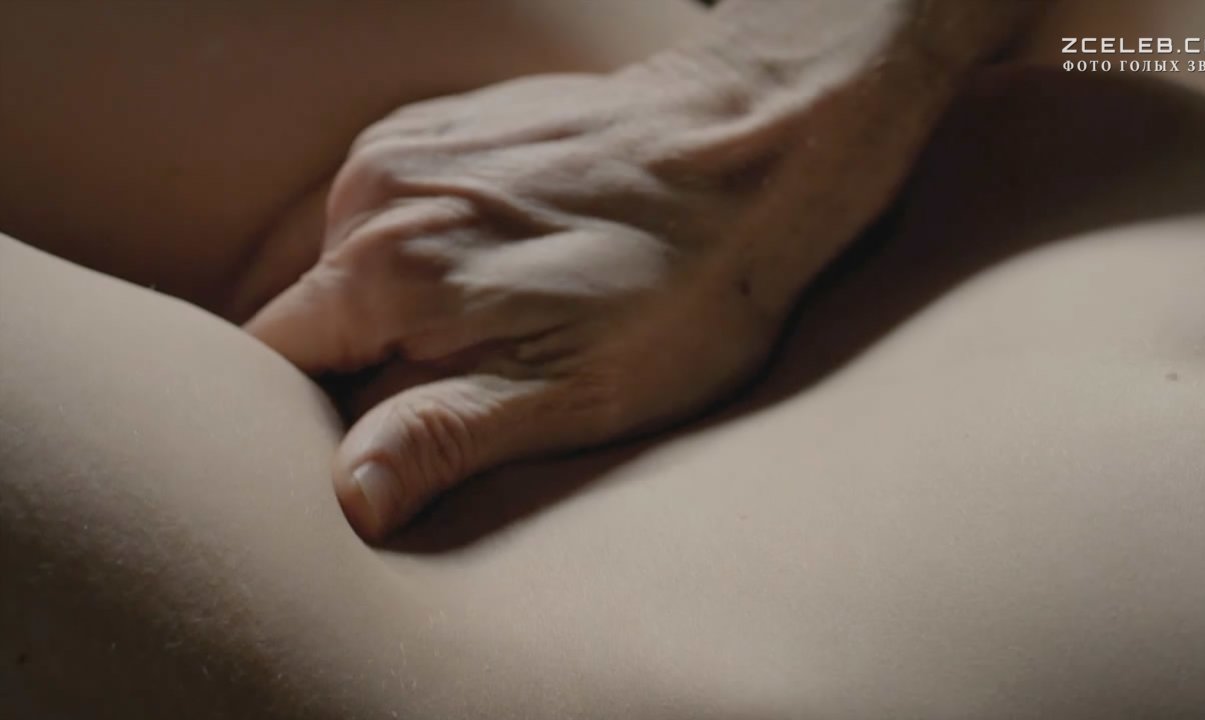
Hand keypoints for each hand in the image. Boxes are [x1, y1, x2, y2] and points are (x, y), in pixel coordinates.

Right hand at [247, 58, 824, 539]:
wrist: (748, 152)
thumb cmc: (679, 286)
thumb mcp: (573, 392)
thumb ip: (444, 438)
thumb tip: (349, 497)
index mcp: (384, 269)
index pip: (269, 356)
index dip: (298, 412)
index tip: (357, 437)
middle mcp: (374, 193)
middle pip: (311, 311)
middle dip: (356, 361)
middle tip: (455, 384)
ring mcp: (407, 146)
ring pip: (351, 258)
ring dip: (395, 302)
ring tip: (494, 316)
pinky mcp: (443, 124)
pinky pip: (392, 207)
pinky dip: (423, 246)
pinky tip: (502, 261)